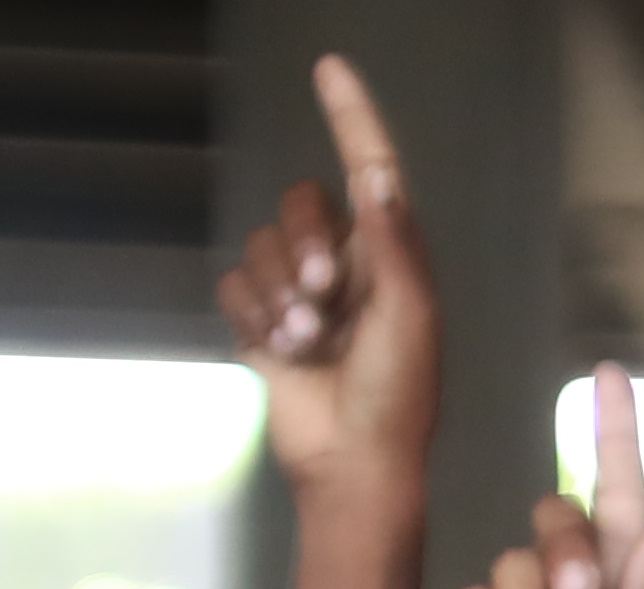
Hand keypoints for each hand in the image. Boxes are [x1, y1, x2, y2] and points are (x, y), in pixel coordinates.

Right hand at [217, 55, 435, 509]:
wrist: (354, 463)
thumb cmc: (398, 400)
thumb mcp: (409, 321)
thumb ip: (392, 248)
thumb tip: (376, 178)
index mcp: (390, 259)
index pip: (368, 170)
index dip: (351, 118)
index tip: (331, 69)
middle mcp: (347, 266)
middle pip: (300, 205)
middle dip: (302, 245)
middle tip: (324, 298)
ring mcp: (303, 295)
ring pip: (262, 248)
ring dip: (279, 295)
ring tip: (307, 342)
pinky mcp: (264, 324)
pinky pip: (235, 287)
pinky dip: (251, 317)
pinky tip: (278, 352)